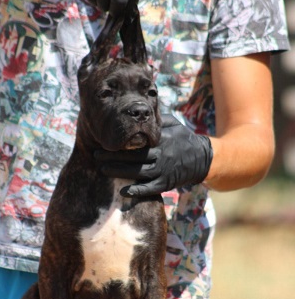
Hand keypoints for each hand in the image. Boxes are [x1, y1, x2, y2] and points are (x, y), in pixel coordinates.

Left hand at [94, 115, 212, 196]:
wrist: (203, 158)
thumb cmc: (183, 138)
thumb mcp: (173, 123)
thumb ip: (156, 118)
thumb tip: (140, 107)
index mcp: (161, 140)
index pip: (136, 142)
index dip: (119, 143)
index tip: (103, 141)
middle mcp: (161, 155)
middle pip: (133, 157)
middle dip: (113, 157)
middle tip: (95, 155)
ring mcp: (164, 171)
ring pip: (138, 173)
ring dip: (119, 172)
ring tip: (102, 169)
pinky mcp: (166, 183)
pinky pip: (150, 189)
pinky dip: (137, 191)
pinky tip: (123, 192)